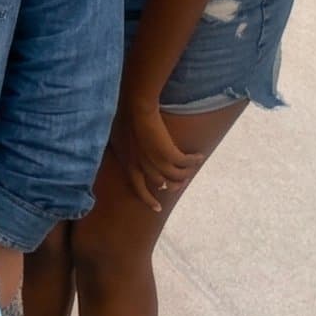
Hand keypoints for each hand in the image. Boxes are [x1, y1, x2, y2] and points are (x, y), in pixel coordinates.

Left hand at [112, 97, 199, 214]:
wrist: (135, 107)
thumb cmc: (123, 117)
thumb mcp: (117, 139)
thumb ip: (123, 150)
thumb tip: (127, 154)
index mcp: (129, 165)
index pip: (139, 189)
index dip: (149, 200)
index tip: (158, 208)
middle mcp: (143, 167)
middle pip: (161, 183)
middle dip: (172, 185)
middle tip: (180, 183)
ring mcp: (156, 161)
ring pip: (176, 176)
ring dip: (185, 174)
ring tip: (191, 169)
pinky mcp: (169, 153)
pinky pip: (186, 163)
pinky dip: (193, 161)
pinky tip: (198, 157)